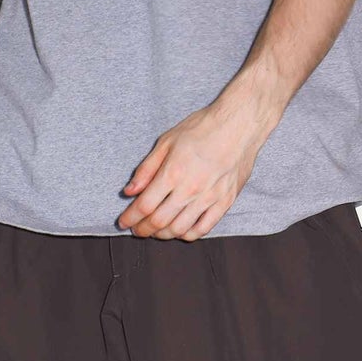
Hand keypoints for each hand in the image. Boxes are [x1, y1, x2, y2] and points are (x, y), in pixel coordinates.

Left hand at [117, 88, 273, 239]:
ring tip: (156, 231)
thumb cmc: (202, 128)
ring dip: (163, 235)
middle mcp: (190, 189)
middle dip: (143, 230)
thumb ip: (146, 169)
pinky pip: (204, 228)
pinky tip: (180, 230)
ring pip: (180, 229)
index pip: (144, 205)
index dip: (130, 218)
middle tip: (137, 229)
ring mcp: (209, 198)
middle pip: (159, 221)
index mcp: (172, 173)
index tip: (123, 222)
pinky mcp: (225, 202)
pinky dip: (188, 234)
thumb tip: (130, 191)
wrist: (239, 125)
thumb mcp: (166, 141)